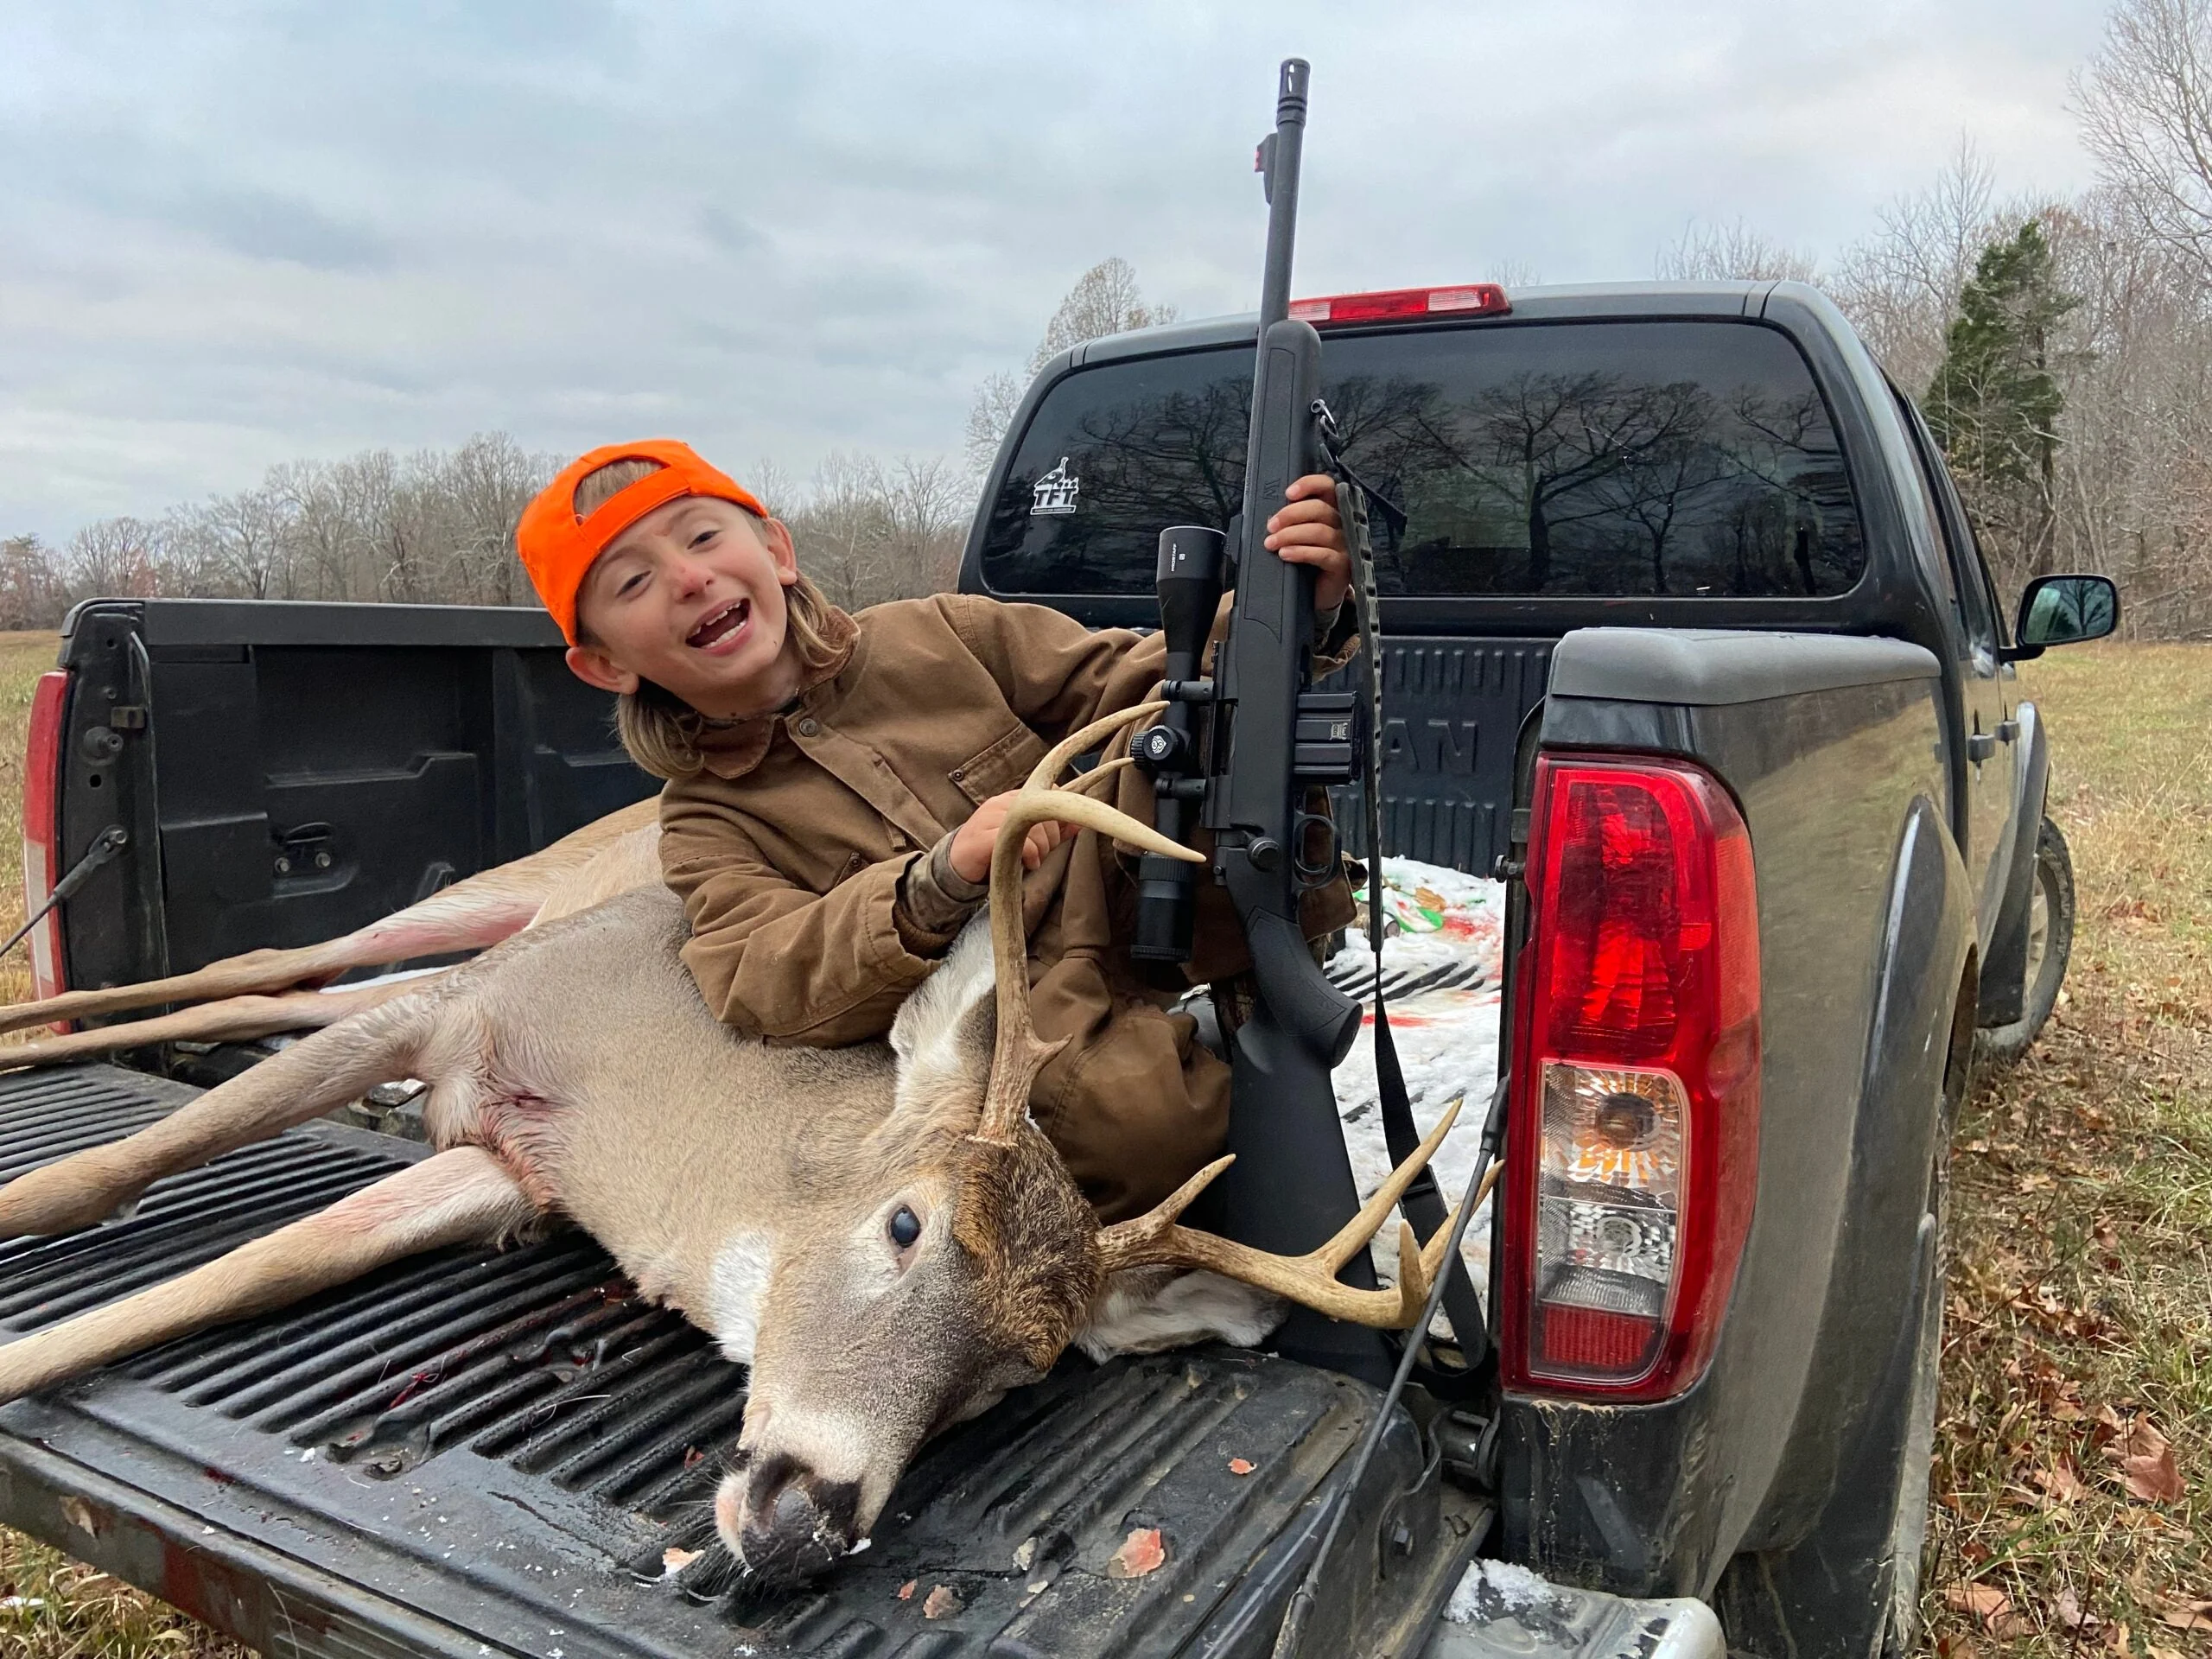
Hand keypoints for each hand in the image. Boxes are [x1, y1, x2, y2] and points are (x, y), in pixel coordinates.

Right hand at [949, 791, 1072, 884]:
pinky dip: (1031, 855)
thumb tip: (1080, 823)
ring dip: (1042, 849)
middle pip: (1044, 813)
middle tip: (1044, 854)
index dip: (1060, 814)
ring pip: (1033, 827)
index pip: (1049, 792)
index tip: (1056, 835)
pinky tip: (1028, 864)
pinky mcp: (983, 838)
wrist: (957, 863)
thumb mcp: (1027, 837)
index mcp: (1012, 798)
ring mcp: (990, 818)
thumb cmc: (995, 849)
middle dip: (1052, 838)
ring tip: (1035, 861)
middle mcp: (1001, 803)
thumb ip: (1053, 830)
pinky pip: (1020, 842)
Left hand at [1265, 473, 1350, 614]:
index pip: (1326, 487)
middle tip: (1271, 526)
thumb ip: (1289, 522)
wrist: (1317, 593)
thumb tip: (1270, 517)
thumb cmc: (1306, 561)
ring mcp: (1344, 544)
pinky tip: (1286, 554)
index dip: (1309, 485)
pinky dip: (1300, 552)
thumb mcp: (1296, 537)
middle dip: (1290, 514)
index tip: (1288, 493)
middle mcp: (1341, 524)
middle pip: (1319, 508)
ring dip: (1290, 535)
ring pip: (1318, 531)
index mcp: (1330, 510)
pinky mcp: (1342, 564)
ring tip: (1272, 543)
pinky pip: (1322, 554)